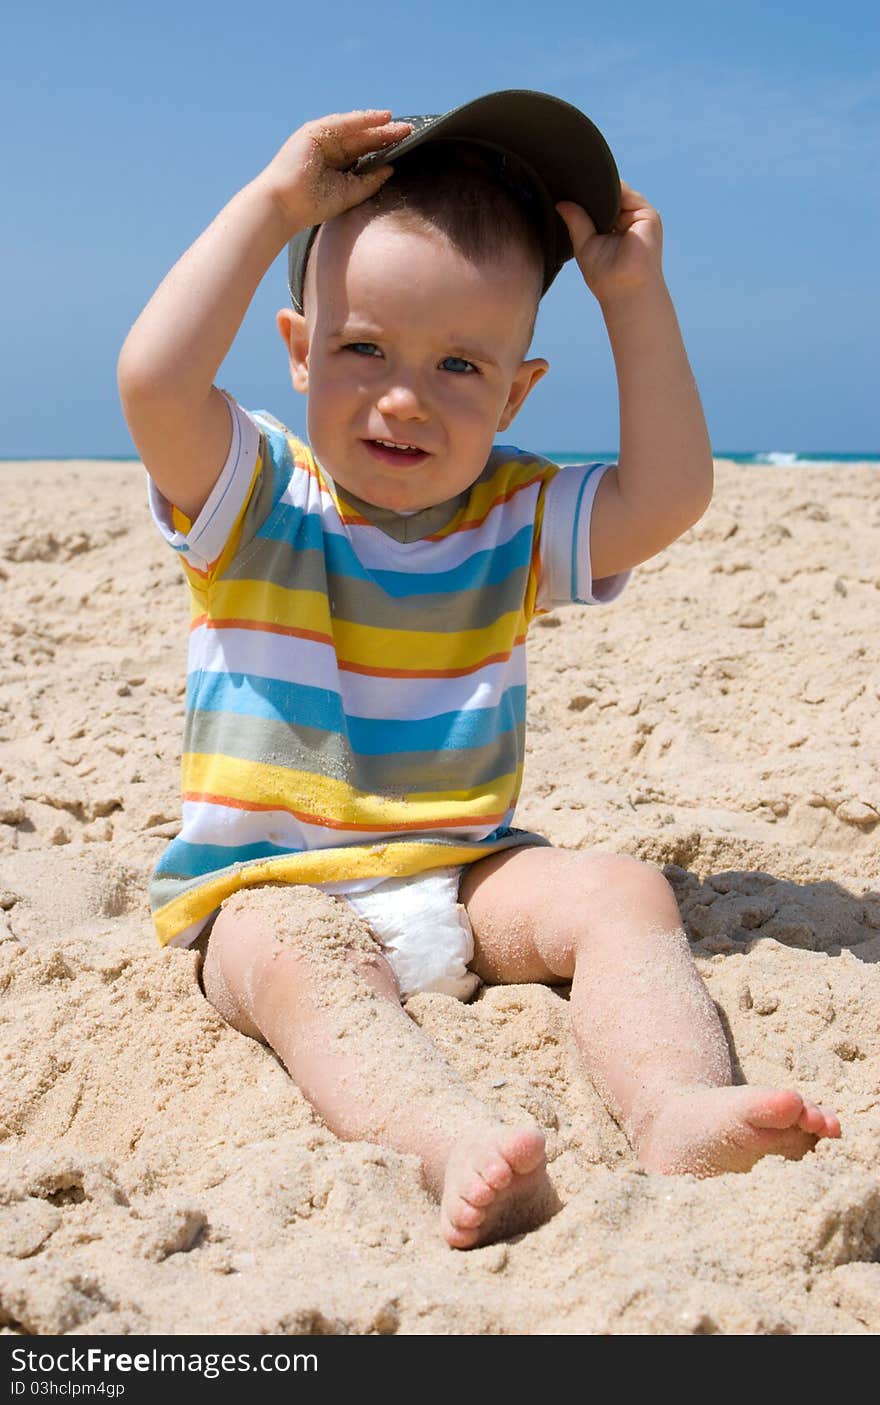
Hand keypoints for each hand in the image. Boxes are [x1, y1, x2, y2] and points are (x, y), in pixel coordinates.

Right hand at [257, 109, 411, 232]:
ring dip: (378, 125)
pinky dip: (362, 119)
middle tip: (410, 132)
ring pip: (356, 129)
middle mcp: (330, 149)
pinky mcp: (314, 131)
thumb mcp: (349, 193)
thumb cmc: (312, 205)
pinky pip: (343, 122)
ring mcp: (322, 138)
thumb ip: (369, 182)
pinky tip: (381, 117)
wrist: (285, 204)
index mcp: (337, 165)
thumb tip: (391, 169)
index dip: (384, 148)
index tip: (406, 146)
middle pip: (363, 139)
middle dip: (386, 135)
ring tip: (400, 124)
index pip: (364, 153)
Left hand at [556, 182, 663, 306]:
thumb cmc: (606, 277)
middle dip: (591, 190)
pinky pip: (627, 193)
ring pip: (617, 191)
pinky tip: (596, 191)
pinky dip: (612, 190)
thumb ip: (576, 222)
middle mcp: (627, 220)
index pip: (599, 204)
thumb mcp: (584, 245)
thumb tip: (560, 203)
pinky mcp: (647, 214)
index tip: (563, 189)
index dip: (584, 197)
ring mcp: (638, 216)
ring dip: (599, 189)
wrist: (626, 289)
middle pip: (608, 196)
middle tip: (566, 183)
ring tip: (579, 186)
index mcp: (614, 228)